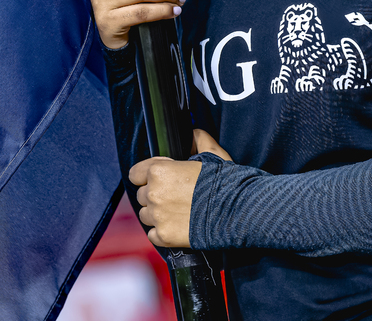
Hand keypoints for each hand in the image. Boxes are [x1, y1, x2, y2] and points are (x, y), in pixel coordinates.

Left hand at [129, 129, 231, 247]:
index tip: (158, 179)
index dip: (146, 175)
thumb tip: (193, 133)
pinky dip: (162, 232)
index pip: (135, 174)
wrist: (235, 212)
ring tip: (176, 212)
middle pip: (142, 196)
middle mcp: (154, 193)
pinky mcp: (164, 237)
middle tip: (174, 196)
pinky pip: (153, 235)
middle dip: (155, 195)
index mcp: (159, 171)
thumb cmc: (223, 182)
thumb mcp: (213, 153)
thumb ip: (198, 140)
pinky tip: (177, 226)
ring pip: (146, 216)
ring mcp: (158, 217)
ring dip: (157, 214)